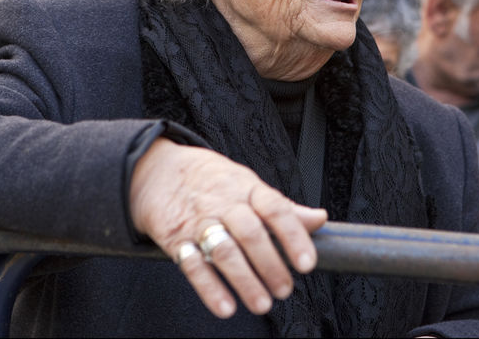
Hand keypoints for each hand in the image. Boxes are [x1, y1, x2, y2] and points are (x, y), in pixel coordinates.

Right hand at [128, 138, 327, 318]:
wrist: (159, 171)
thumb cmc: (213, 181)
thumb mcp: (249, 185)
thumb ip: (284, 207)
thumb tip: (319, 219)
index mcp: (247, 189)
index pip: (276, 209)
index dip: (293, 236)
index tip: (307, 263)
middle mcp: (224, 204)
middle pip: (250, 233)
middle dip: (270, 264)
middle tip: (285, 289)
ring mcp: (199, 222)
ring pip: (224, 251)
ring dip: (244, 280)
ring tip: (262, 303)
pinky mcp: (176, 240)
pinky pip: (192, 265)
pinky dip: (209, 288)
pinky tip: (226, 307)